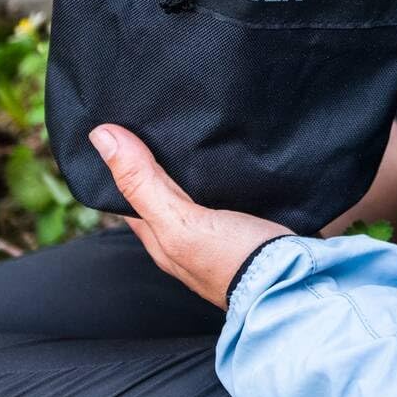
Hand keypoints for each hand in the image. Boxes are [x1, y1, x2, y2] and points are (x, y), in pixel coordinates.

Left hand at [90, 124, 290, 308]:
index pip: (129, 195)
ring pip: (199, 188)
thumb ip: (142, 183)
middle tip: (157, 115)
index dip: (122, 162)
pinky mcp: (252, 220)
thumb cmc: (232, 261)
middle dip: (159, 157)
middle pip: (164, 190)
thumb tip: (101, 136)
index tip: (119, 125)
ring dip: (196, 163)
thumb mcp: (179, 221)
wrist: (295, 281)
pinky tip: (233, 150)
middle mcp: (187, 235)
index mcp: (162, 238)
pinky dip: (227, 170)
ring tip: (196, 122)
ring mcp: (221, 229)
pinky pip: (232, 188)